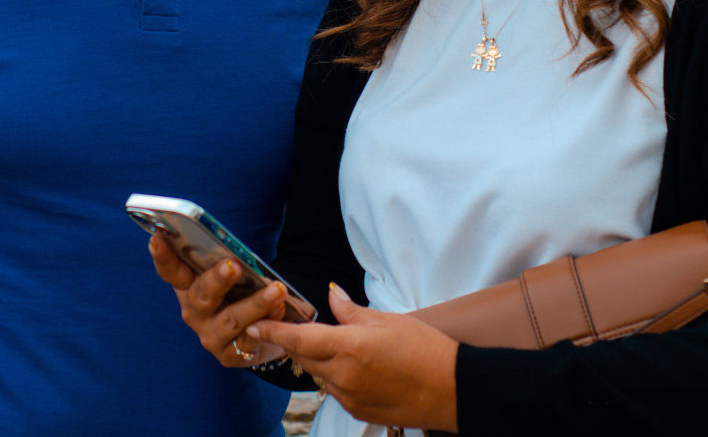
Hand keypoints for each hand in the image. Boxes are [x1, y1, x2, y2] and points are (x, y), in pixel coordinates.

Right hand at [148, 235, 287, 366]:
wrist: (256, 335)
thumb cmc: (238, 294)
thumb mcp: (229, 278)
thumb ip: (227, 264)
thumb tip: (238, 254)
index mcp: (188, 287)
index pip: (171, 271)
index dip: (162, 256)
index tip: (157, 239)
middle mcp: (193, 312)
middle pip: (202, 295)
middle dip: (217, 280)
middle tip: (232, 266)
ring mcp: (209, 336)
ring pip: (231, 319)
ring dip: (255, 304)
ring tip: (277, 290)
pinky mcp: (229, 355)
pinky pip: (250, 338)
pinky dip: (268, 322)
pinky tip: (281, 309)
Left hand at [250, 283, 458, 431]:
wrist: (453, 391)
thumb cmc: (426, 350)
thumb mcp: (389, 320)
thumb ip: (351, 311)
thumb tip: (331, 294)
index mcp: (350, 348)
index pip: (298, 339)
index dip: (272, 331)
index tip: (253, 323)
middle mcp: (344, 376)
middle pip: (304, 356)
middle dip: (295, 341)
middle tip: (292, 323)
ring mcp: (350, 397)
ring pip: (318, 374)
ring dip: (317, 358)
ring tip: (332, 342)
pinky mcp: (358, 411)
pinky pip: (335, 390)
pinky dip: (335, 375)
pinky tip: (353, 364)